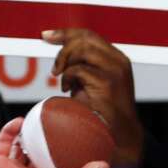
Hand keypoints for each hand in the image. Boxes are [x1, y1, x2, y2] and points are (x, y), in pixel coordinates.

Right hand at [0, 118, 109, 167]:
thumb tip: (104, 166)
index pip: (54, 167)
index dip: (62, 155)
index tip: (71, 142)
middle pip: (36, 156)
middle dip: (43, 143)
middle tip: (53, 128)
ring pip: (19, 147)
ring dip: (27, 134)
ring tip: (36, 121)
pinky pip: (3, 143)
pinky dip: (10, 131)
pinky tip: (20, 121)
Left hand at [42, 28, 144, 166]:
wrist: (121, 134)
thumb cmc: (104, 112)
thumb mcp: (92, 83)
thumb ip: (82, 66)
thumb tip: (62, 53)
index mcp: (116, 59)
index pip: (89, 35)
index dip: (66, 33)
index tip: (46, 36)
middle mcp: (118, 61)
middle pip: (85, 38)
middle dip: (63, 49)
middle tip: (55, 69)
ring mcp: (115, 71)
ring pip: (82, 49)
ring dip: (65, 63)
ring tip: (62, 79)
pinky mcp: (108, 83)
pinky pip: (79, 70)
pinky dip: (68, 78)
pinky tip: (67, 90)